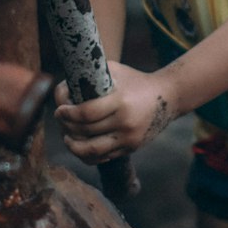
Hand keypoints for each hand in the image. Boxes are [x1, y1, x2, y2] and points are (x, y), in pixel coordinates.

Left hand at [54, 62, 178, 162]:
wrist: (168, 97)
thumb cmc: (135, 80)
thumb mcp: (115, 71)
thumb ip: (90, 77)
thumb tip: (63, 90)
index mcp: (120, 101)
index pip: (86, 113)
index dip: (68, 113)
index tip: (60, 110)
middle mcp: (125, 122)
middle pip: (85, 131)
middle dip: (66, 126)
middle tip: (60, 120)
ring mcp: (129, 138)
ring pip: (92, 151)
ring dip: (73, 146)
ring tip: (66, 137)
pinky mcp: (131, 148)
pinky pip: (103, 157)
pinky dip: (87, 155)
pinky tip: (80, 146)